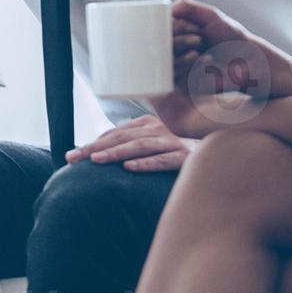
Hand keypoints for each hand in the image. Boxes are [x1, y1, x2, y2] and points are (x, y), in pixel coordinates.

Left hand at [65, 115, 194, 171]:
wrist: (220, 154)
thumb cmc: (181, 150)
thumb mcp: (155, 143)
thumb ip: (133, 144)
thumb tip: (99, 153)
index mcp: (148, 124)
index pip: (114, 134)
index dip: (92, 143)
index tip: (71, 155)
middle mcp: (158, 129)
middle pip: (121, 138)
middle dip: (94, 147)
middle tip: (73, 158)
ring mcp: (173, 142)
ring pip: (139, 146)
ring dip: (115, 153)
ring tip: (95, 160)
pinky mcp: (186, 158)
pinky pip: (163, 160)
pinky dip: (146, 163)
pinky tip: (129, 168)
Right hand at [171, 0, 277, 97]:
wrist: (251, 63)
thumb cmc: (233, 38)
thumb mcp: (212, 17)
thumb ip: (191, 8)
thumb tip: (170, 7)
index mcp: (180, 32)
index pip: (162, 28)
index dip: (174, 26)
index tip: (193, 26)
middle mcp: (177, 48)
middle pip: (159, 43)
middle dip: (177, 38)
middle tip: (198, 38)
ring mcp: (180, 65)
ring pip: (163, 58)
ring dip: (180, 51)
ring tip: (199, 49)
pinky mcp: (185, 82)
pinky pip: (172, 74)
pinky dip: (185, 65)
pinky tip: (204, 60)